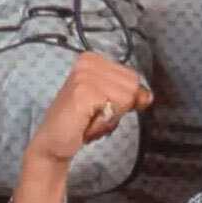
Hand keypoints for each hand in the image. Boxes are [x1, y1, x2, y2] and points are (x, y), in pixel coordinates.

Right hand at [17, 53, 152, 202]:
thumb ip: (130, 95)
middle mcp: (87, 62)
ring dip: (112, 115)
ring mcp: (84, 75)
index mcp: (92, 59)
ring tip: (90, 118)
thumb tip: (148, 96)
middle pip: (133, 85)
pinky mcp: (83, 91)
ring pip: (127, 97)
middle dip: (119, 107)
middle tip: (94, 113)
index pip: (133, 77)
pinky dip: (105, 121)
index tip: (100, 105)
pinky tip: (87, 122)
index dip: (125, 98)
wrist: (53, 143)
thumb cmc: (81, 122)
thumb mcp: (110, 103)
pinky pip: (117, 107)